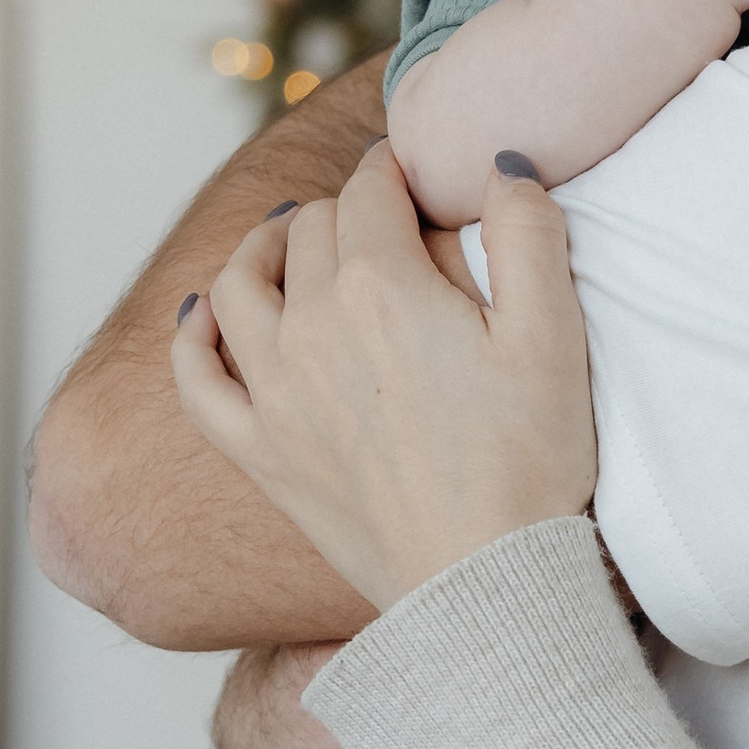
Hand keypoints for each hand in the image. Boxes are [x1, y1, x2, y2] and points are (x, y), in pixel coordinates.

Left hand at [172, 145, 596, 606]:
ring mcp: (274, 391)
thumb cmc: (529, 465)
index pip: (371, 188)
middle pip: (310, 230)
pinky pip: (195, 377)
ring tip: (287, 243)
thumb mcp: (554, 340)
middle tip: (380, 220)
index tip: (414, 169)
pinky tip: (205, 317)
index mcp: (384, 286)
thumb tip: (502, 164)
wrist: (482, 585)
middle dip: (343, 209)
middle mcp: (312, 325)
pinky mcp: (258, 450)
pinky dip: (194, 336)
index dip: (394, 166)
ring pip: (238, 285)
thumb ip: (529, 236)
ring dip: (261, 250)